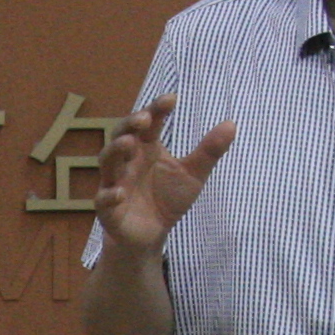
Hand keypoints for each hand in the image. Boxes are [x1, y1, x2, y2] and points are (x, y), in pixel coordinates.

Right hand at [90, 96, 236, 255]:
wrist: (152, 235)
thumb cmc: (167, 199)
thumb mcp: (193, 174)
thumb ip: (209, 151)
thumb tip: (232, 123)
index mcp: (147, 148)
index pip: (149, 123)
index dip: (157, 109)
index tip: (171, 99)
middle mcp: (128, 161)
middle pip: (121, 135)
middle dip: (129, 125)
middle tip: (144, 118)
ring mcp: (115, 182)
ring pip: (107, 162)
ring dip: (115, 151)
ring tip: (129, 144)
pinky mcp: (109, 208)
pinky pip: (103, 199)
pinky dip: (110, 195)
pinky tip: (121, 193)